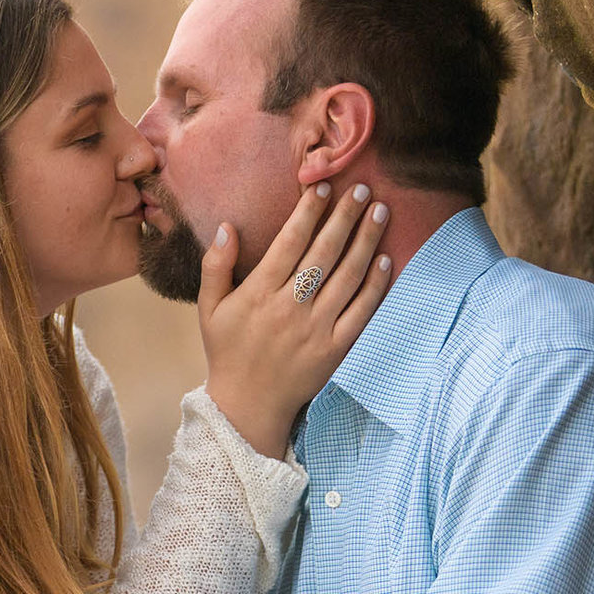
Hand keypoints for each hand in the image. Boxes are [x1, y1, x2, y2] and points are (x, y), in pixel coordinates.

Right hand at [199, 180, 395, 457]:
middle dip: (345, 216)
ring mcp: (316, 327)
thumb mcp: (208, 309)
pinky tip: (385, 259)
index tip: (324, 187)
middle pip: (324, 252)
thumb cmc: (227, 351)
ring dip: (367, 240)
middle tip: (362, 189)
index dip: (309, 212)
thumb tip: (227, 226)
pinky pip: (361, 309)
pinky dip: (376, 283)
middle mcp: (289, 307)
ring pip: (348, 275)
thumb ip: (215, 266)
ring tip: (380, 212)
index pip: (289, 243)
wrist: (247, 405)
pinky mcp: (336, 347)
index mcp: (257, 294)